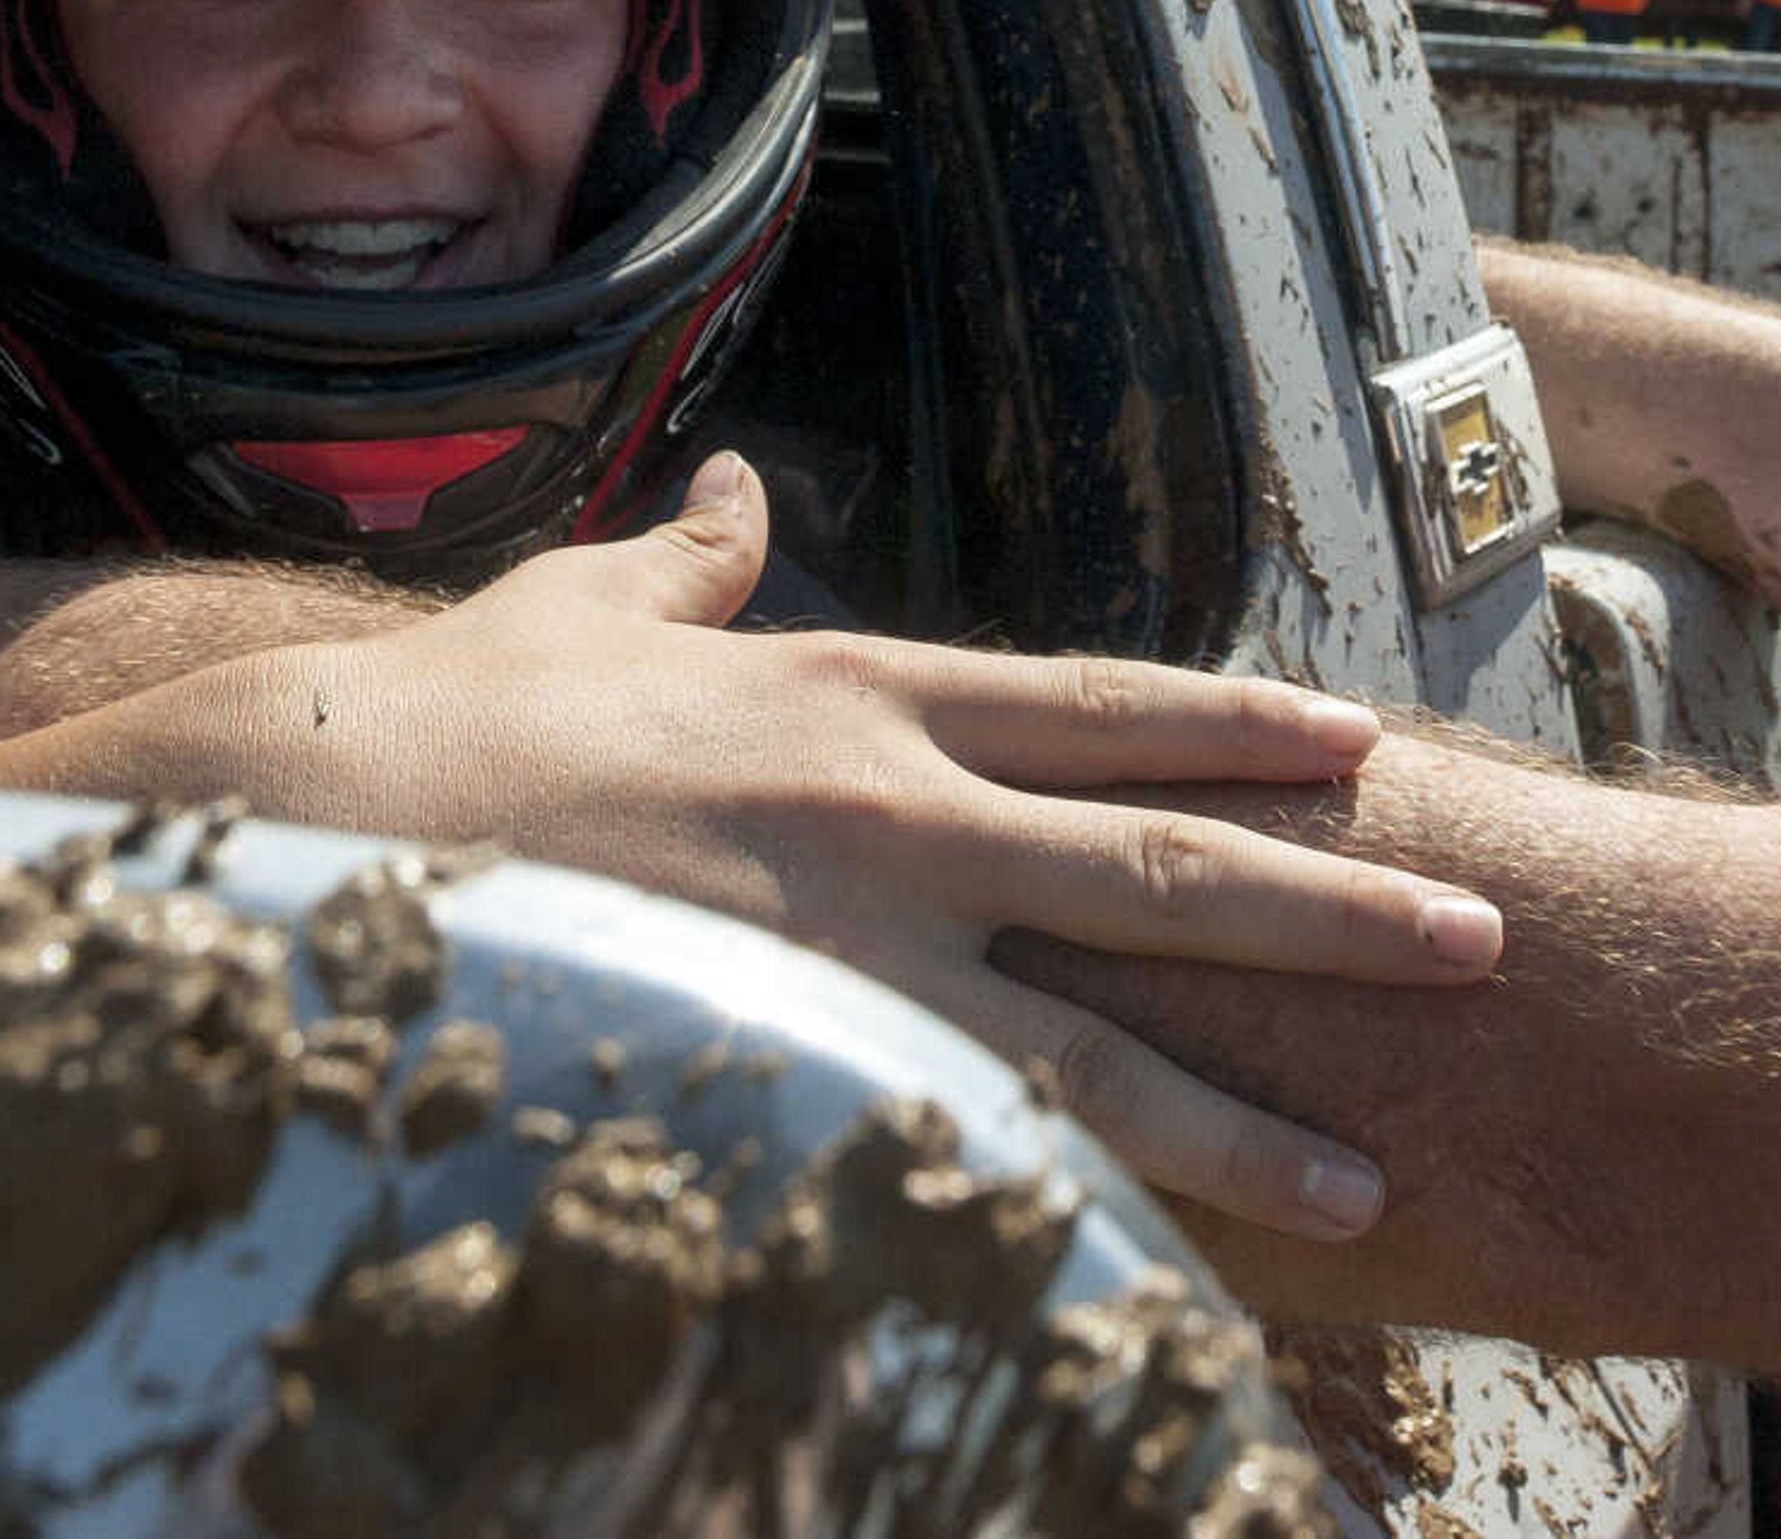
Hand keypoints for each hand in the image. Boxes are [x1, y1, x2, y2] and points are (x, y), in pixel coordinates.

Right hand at [0, 453, 1501, 1239]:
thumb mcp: (588, 607)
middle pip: (1152, 860)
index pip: (1093, 703)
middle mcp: (881, 809)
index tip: (1359, 739)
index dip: (1236, 720)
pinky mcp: (772, 1062)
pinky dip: (1057, 1217)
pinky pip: (948, 1151)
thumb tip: (739, 498)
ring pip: (1085, 1038)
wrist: (300, 809)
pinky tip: (1155, 1282)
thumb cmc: (445, 716)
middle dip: (1328, 904)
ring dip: (1242, 1111)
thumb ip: (692, 566)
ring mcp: (836, 947)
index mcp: (851, 691)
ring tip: (1375, 1182)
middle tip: (1480, 936)